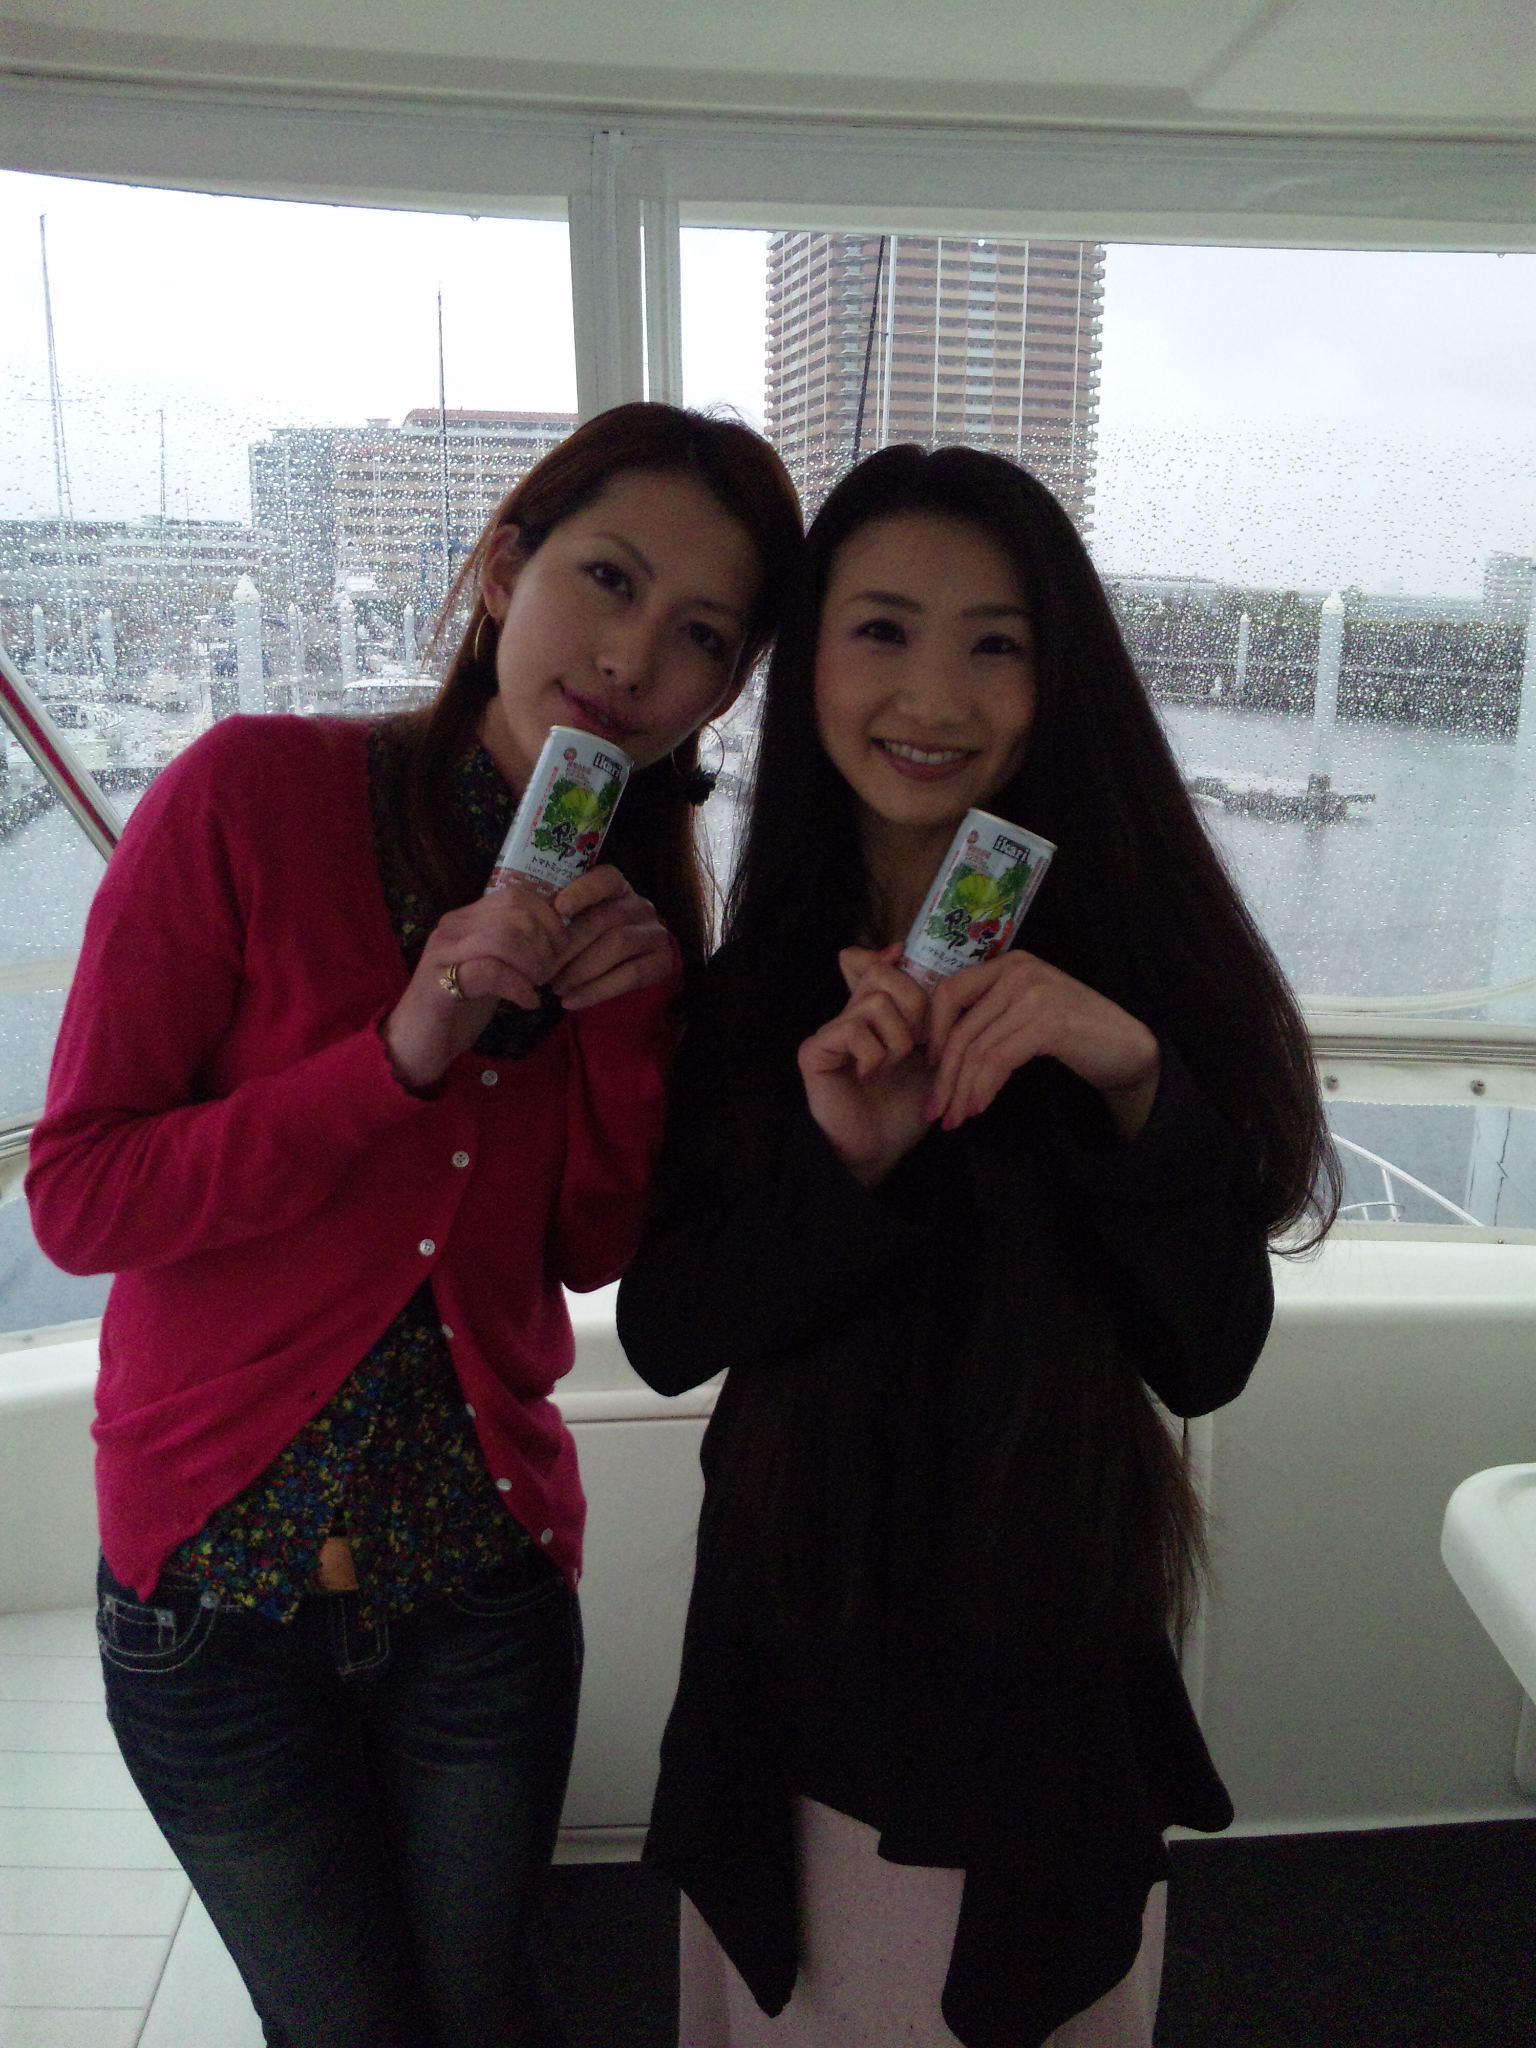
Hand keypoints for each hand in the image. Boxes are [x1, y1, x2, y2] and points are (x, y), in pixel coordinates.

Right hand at [381, 883, 564, 1090]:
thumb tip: (557, 934)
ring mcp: (443, 952)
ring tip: (536, 986)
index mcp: (465, 919)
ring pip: (505, 938)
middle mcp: (452, 927)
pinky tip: (527, 1003)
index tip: (559, 949)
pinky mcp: (439, 983)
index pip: (516, 896)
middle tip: (548, 973)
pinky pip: (491, 971)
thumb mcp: (491, 970)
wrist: (416, 1046)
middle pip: (515, 914)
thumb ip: (514, 948)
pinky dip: (519, 987)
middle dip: (545, 944)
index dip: (548, 920)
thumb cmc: (458, 1010)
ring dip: (533, 964)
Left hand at [550, 865, 673, 1012]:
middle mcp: (640, 906)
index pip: (605, 879)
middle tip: (541, 969)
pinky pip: (630, 975)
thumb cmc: (594, 940)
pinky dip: (598, 990)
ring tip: (556, 988)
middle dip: (569, 945)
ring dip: (582, 970)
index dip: (583, 891)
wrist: (632, 966)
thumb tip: (525, 928)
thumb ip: (561, 919)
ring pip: (618, 945)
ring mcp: (654, 933)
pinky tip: (573, 1000)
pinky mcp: (662, 962)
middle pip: (604, 918)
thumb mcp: (581, 922)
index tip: (558, 908)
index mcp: (618, 888)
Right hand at [797, 945, 933, 1185]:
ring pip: (875, 1002)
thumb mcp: (928, 1056)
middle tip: (918, 1044)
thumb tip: (904, 954)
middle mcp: (848, 1017)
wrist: (879, 1151)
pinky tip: (869, 1078)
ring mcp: (829, 1033)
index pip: (873, 964)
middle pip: (881, 975)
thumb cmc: (903, 1107)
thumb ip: (925, 1014)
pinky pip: (854, 1030)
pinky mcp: (815, 1051)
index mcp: (873, 1015)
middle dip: (915, 1006)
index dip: (890, 961)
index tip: (905, 963)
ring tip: (892, 1067)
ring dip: (898, 1040)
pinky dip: (875, 1056)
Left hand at [926, 952, 1160, 1139]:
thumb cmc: (1074, 1032)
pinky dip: (984, 1088)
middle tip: (935, 1110)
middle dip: (944, 1076)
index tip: (931, 1070)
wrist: (1127, 1045)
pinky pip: (999, 1060)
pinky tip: (978, 1107)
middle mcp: (1018, 971)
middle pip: (962, 1028)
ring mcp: (1034, 994)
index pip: (950, 992)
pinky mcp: (1048, 1022)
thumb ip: (991, 1014)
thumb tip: (937, 1049)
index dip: (935, 1034)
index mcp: (1008, 964)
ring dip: (962, 1090)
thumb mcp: (1026, 1011)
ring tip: (955, 1118)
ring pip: (978, 1049)